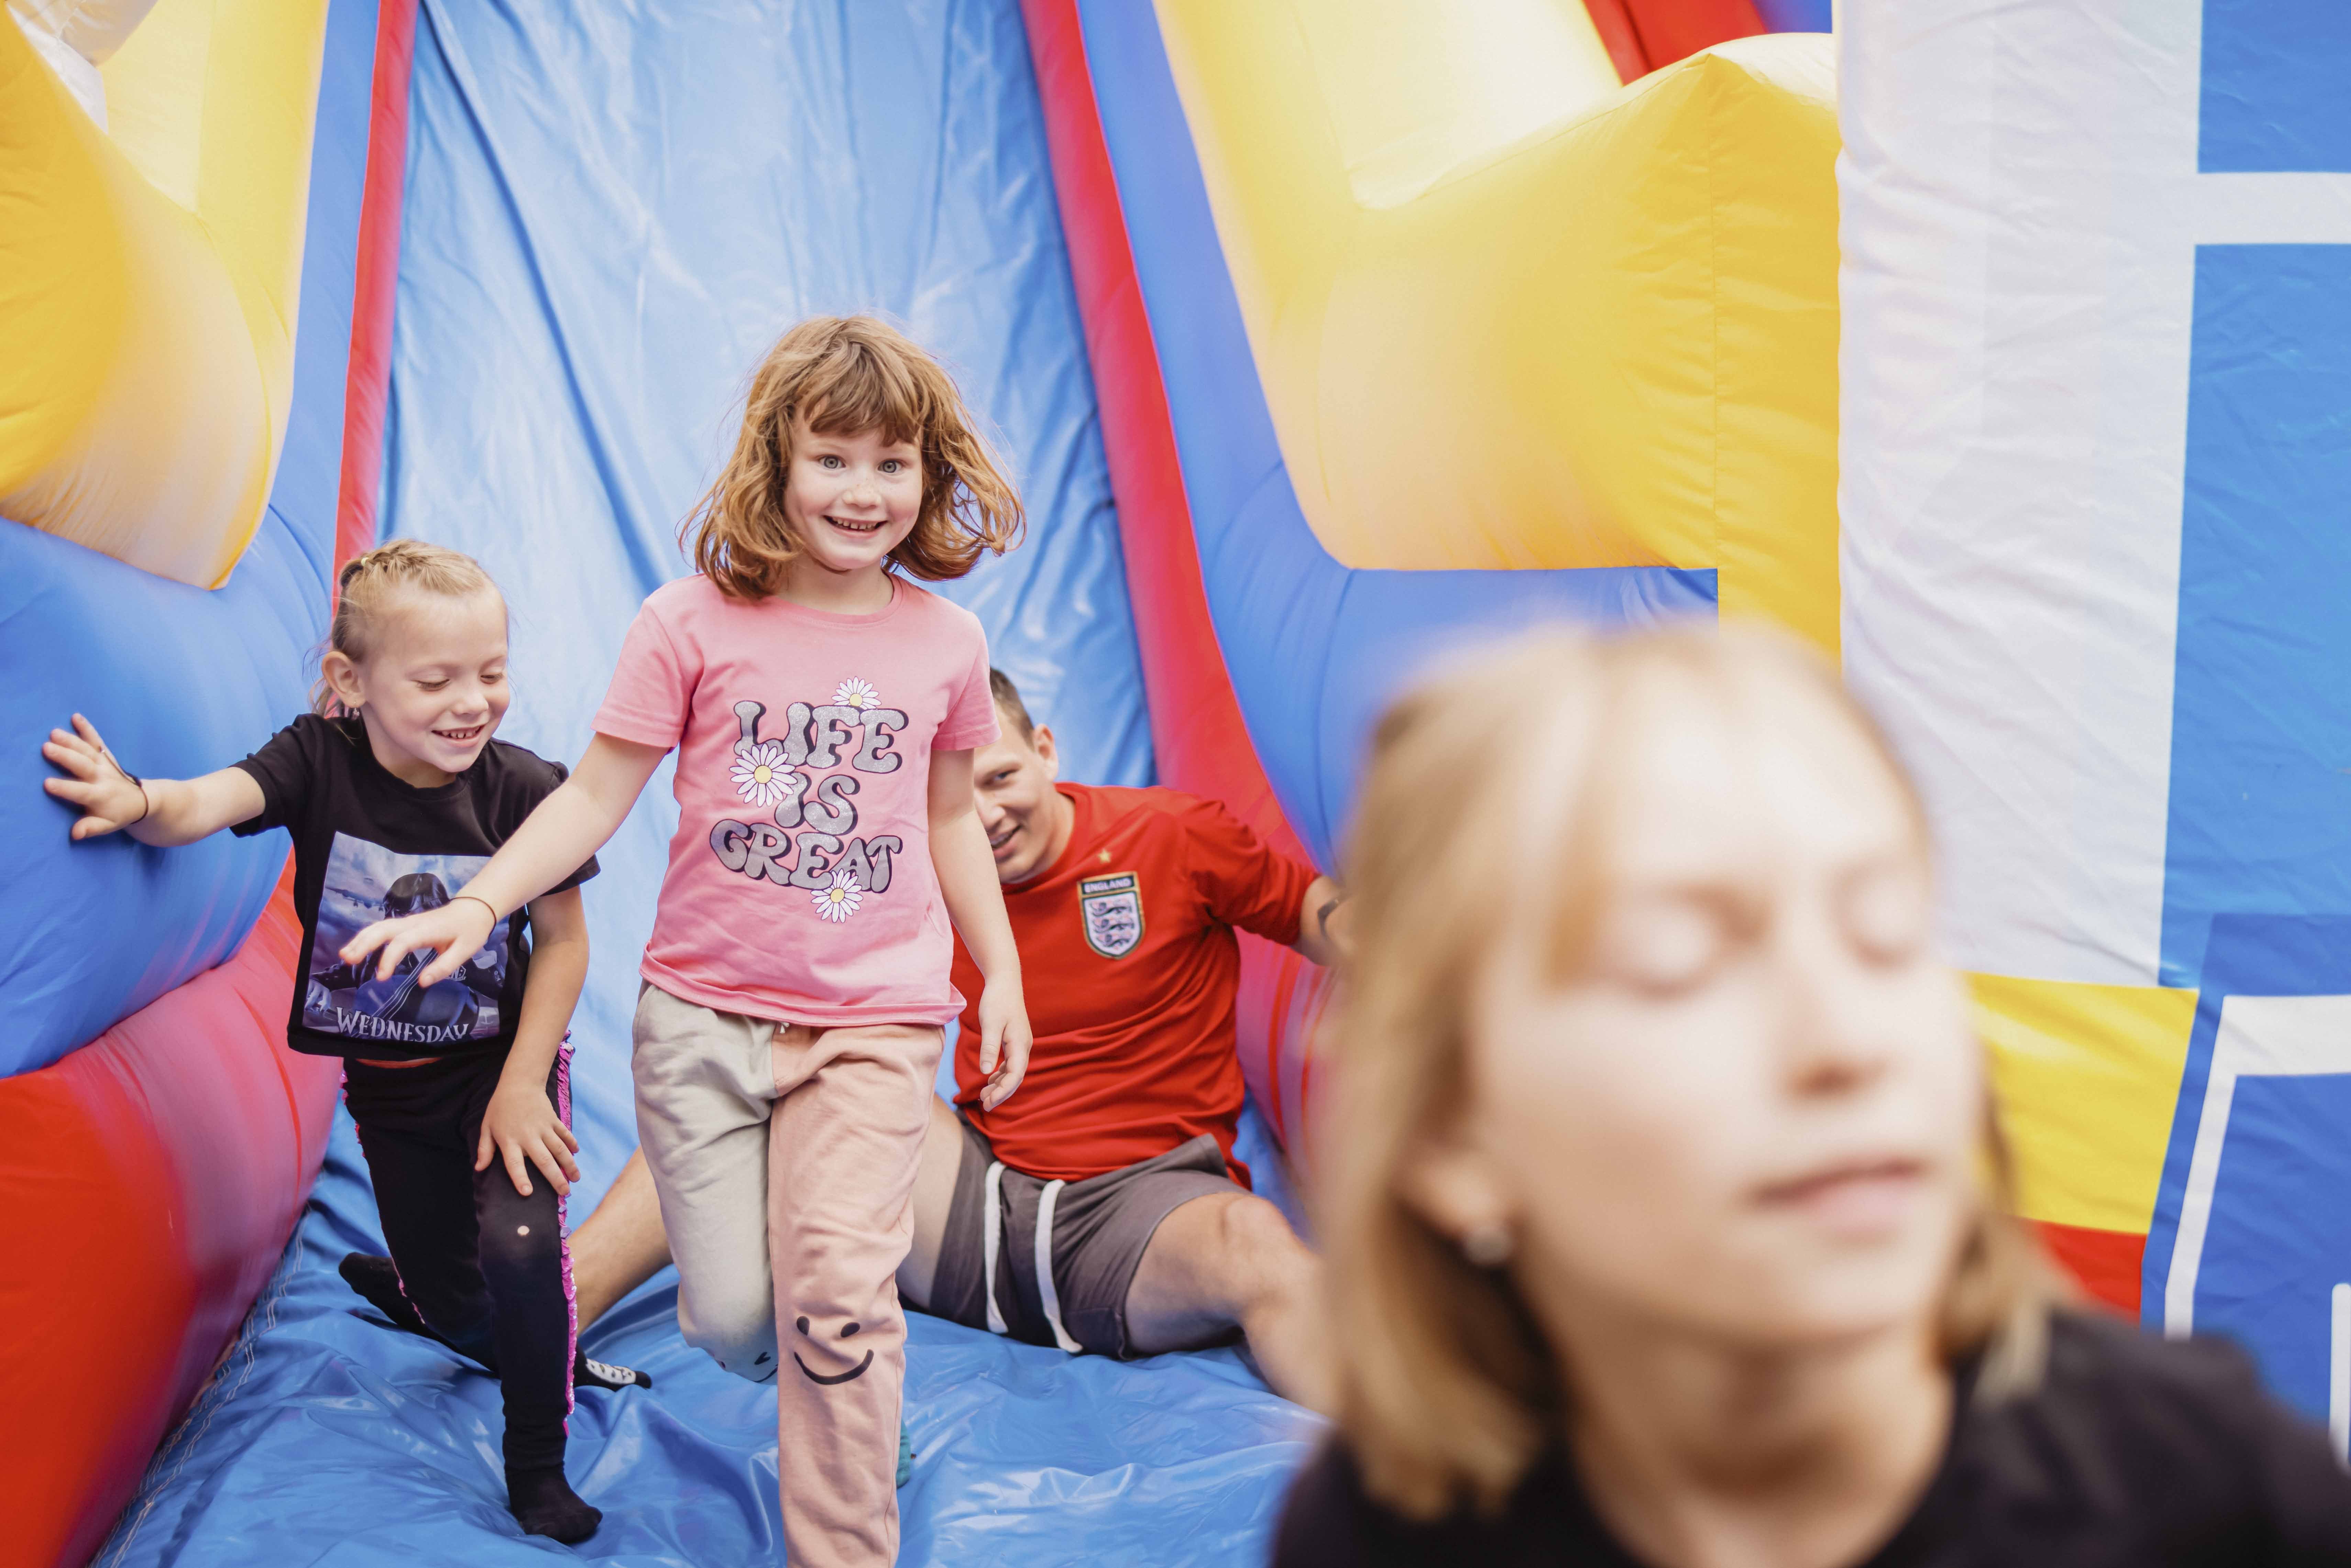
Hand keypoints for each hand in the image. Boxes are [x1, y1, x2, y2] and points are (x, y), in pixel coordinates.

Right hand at [42, 714, 147, 839]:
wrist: (142, 800)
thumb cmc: (117, 814)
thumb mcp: (106, 826)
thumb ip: (91, 828)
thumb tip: (74, 834)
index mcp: (99, 796)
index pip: (80, 792)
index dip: (65, 788)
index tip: (47, 783)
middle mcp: (102, 778)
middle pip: (82, 765)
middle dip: (65, 757)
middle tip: (47, 748)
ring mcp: (104, 764)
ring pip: (87, 751)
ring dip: (71, 741)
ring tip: (54, 733)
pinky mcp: (106, 756)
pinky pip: (97, 741)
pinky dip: (87, 728)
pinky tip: (76, 717)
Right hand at [341, 896, 497, 985]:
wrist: (474, 909)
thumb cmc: (470, 930)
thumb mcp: (465, 951)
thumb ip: (443, 967)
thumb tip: (422, 982)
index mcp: (427, 930)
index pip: (402, 942)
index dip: (389, 959)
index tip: (381, 977)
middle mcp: (413, 923)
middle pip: (383, 930)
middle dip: (364, 944)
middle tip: (348, 960)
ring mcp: (408, 922)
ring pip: (379, 927)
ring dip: (361, 939)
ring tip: (345, 955)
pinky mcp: (406, 924)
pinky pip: (382, 928)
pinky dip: (367, 937)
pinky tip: (356, 948)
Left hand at [477, 1079, 580, 1197]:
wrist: (519, 1083)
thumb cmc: (500, 1107)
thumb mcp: (487, 1127)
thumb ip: (484, 1149)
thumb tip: (479, 1169)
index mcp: (509, 1140)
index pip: (514, 1163)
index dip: (520, 1178)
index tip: (527, 1192)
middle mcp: (528, 1136)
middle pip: (544, 1160)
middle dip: (555, 1178)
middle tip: (565, 1193)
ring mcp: (543, 1127)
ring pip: (559, 1149)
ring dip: (569, 1165)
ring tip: (576, 1179)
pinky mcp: (553, 1120)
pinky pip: (565, 1134)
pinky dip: (572, 1143)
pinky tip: (576, 1154)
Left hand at [975, 978, 1030, 1109]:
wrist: (1005, 981)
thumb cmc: (997, 1000)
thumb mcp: (990, 1023)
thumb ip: (989, 1047)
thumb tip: (986, 1072)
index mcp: (1020, 1043)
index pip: (1015, 1075)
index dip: (1003, 1091)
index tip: (988, 1102)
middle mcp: (1024, 1046)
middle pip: (1015, 1077)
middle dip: (1001, 1093)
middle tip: (984, 1106)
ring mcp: (1020, 1044)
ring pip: (1013, 1072)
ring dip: (1000, 1086)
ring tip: (983, 1096)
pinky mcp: (1014, 1041)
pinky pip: (1010, 1064)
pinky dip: (1000, 1075)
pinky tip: (989, 1080)